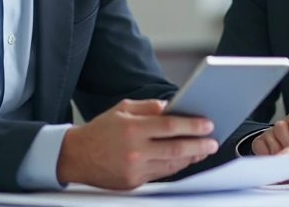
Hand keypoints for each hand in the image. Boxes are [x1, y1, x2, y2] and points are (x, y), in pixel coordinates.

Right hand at [55, 99, 218, 189]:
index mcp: (132, 128)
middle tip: (213, 142)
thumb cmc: (100, 130)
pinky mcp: (133, 182)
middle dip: (199, 145)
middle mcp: (135, 150)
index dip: (192, 125)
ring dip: (191, 157)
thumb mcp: (122, 108)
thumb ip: (148, 107)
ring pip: (172, 164)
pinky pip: (161, 174)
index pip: (170, 126)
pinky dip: (176, 166)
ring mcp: (135, 169)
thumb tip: (172, 107)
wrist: (76, 156)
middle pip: (176, 148)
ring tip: (203, 150)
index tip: (207, 125)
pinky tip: (184, 159)